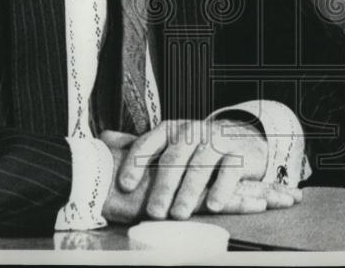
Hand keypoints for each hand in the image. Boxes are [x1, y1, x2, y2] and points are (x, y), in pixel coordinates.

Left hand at [115, 118, 298, 219]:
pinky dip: (221, 188)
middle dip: (163, 186)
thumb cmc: (197, 147)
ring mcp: (216, 141)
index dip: (135, 163)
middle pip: (174, 157)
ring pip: (201, 164)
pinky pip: (229, 170)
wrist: (241, 138)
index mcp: (171, 130)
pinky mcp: (238, 153)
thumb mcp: (169, 143)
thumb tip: (103, 138)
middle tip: (154, 211)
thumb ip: (140, 145)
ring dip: (189, 190)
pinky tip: (212, 204)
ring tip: (179, 214)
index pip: (148, 142)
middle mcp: (192, 132)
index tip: (124, 186)